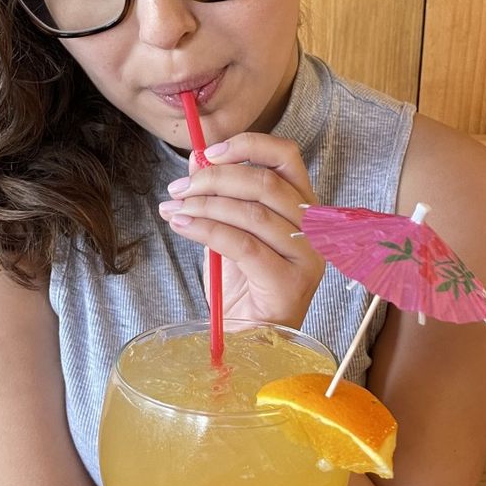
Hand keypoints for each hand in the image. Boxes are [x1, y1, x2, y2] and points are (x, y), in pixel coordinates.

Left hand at [157, 132, 324, 328]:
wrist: (251, 339)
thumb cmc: (243, 286)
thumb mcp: (229, 231)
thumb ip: (219, 197)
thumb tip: (196, 161)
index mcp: (304, 207)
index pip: (286, 157)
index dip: (247, 145)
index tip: (208, 152)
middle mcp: (312, 229)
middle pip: (265, 183)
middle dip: (214, 179)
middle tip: (179, 188)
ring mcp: (306, 256)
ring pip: (252, 213)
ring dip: (204, 205)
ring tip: (173, 208)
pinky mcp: (290, 282)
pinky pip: (243, 245)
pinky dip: (207, 230)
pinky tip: (182, 226)